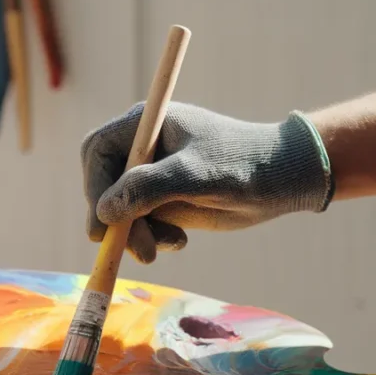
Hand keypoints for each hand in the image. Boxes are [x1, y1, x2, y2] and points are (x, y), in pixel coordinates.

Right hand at [81, 102, 332, 263]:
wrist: (281, 180)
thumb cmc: (243, 165)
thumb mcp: (195, 176)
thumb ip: (149, 188)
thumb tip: (104, 211)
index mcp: (145, 125)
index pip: (98, 153)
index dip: (94, 188)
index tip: (103, 224)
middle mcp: (143, 148)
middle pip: (104, 185)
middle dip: (116, 219)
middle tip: (136, 249)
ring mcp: (152, 175)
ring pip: (121, 210)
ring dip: (136, 234)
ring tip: (169, 244)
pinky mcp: (164, 199)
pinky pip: (140, 223)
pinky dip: (152, 237)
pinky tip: (179, 239)